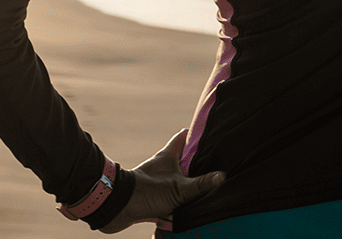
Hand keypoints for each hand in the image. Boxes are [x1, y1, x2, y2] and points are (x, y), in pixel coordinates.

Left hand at [98, 131, 225, 232]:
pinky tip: (188, 209)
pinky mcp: (152, 196)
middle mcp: (162, 166)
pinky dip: (178, 203)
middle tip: (214, 166)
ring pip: (177, 179)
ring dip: (187, 186)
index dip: (195, 133)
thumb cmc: (147, 192)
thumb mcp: (179, 188)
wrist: (118, 208)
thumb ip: (201, 184)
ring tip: (205, 190)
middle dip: (196, 164)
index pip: (183, 137)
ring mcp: (157, 180)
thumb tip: (222, 176)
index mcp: (168, 155)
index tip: (209, 133)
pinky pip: (170, 198)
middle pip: (183, 159)